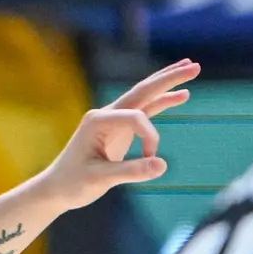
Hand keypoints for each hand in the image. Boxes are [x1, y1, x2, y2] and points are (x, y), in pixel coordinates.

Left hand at [36, 58, 199, 211]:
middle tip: (195, 65)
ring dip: (167, 84)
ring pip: (144, 97)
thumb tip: (162, 165)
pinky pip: (144, 111)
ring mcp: (112, 120)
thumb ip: (131, 172)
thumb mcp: (100, 179)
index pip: (135, 117)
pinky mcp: (119, 129)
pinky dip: (162, 102)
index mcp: (97, 121)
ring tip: (192, 68)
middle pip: (142, 91)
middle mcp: (104, 115)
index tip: (149, 159)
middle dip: (168, 78)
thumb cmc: (73, 183)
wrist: (57, 188)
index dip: (150, 137)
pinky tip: (181, 95)